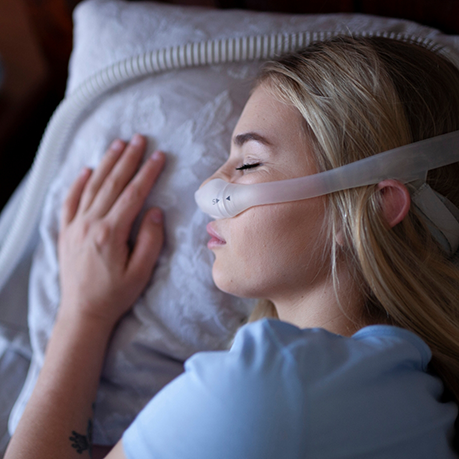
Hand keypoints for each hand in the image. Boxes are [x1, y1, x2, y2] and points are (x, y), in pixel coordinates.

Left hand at [58, 134, 164, 328]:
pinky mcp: (66, 232)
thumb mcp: (141, 272)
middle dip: (128, 159)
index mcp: (111, 233)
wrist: (83, 313)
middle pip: (112, 183)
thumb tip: (155, 211)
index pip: (133, 194)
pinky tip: (87, 170)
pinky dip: (77, 183)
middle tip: (139, 138)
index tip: (158, 155)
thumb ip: (151, 240)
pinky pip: (69, 201)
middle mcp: (90, 224)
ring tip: (118, 145)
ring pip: (91, 187)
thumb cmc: (115, 295)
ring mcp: (74, 226)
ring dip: (106, 163)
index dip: (147, 172)